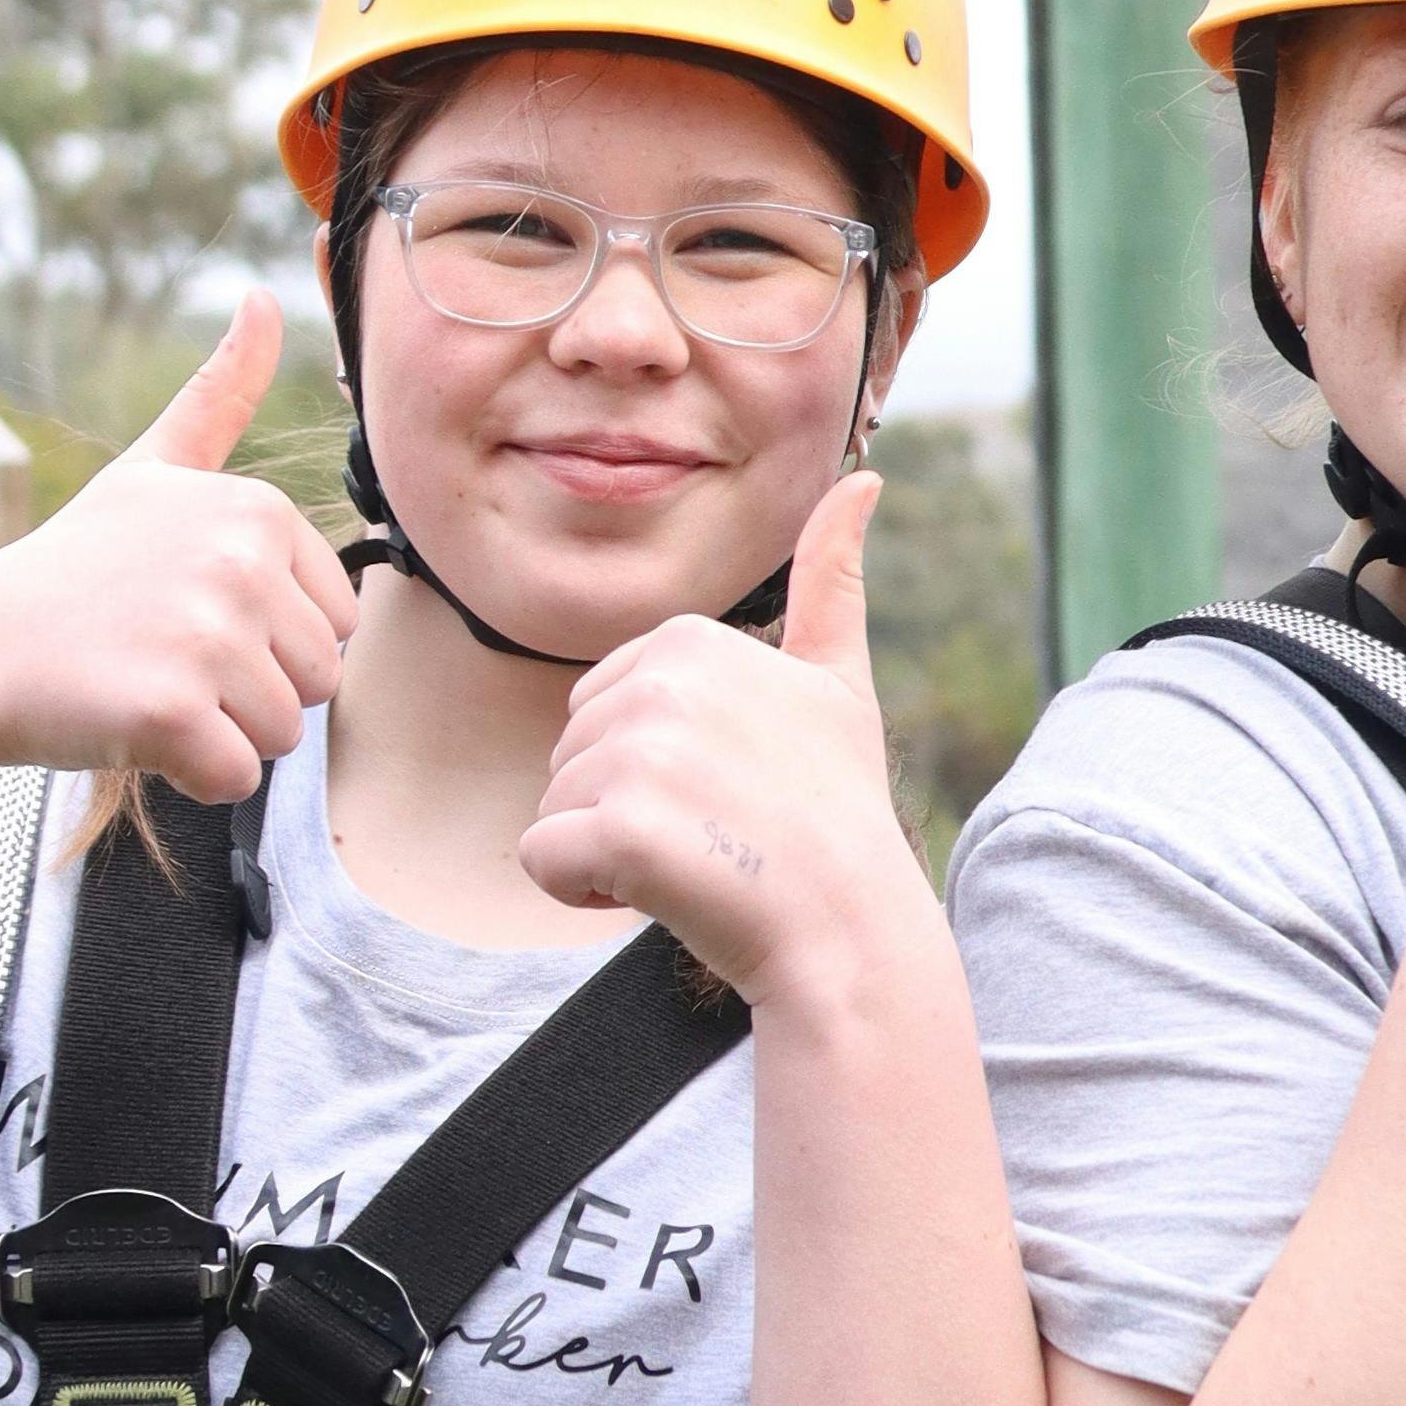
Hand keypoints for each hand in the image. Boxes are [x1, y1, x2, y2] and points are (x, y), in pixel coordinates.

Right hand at [0, 294, 361, 797]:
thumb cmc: (73, 567)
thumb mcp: (150, 466)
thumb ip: (219, 394)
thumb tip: (264, 297)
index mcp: (257, 511)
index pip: (335, 619)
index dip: (268, 636)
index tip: (190, 612)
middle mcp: (243, 566)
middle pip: (318, 679)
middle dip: (250, 688)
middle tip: (167, 657)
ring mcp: (209, 638)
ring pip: (283, 731)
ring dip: (222, 731)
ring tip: (149, 685)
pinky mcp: (174, 711)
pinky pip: (237, 776)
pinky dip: (191, 774)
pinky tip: (134, 727)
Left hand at [515, 474, 928, 1002]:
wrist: (849, 928)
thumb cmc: (836, 814)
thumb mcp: (839, 682)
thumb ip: (832, 580)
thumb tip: (861, 478)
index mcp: (694, 639)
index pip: (603, 708)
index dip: (653, 764)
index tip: (729, 788)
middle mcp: (663, 682)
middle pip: (572, 753)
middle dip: (622, 805)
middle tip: (714, 832)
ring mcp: (641, 754)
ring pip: (556, 806)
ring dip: (605, 851)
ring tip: (697, 863)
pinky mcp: (620, 829)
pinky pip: (543, 860)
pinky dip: (583, 890)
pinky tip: (660, 893)